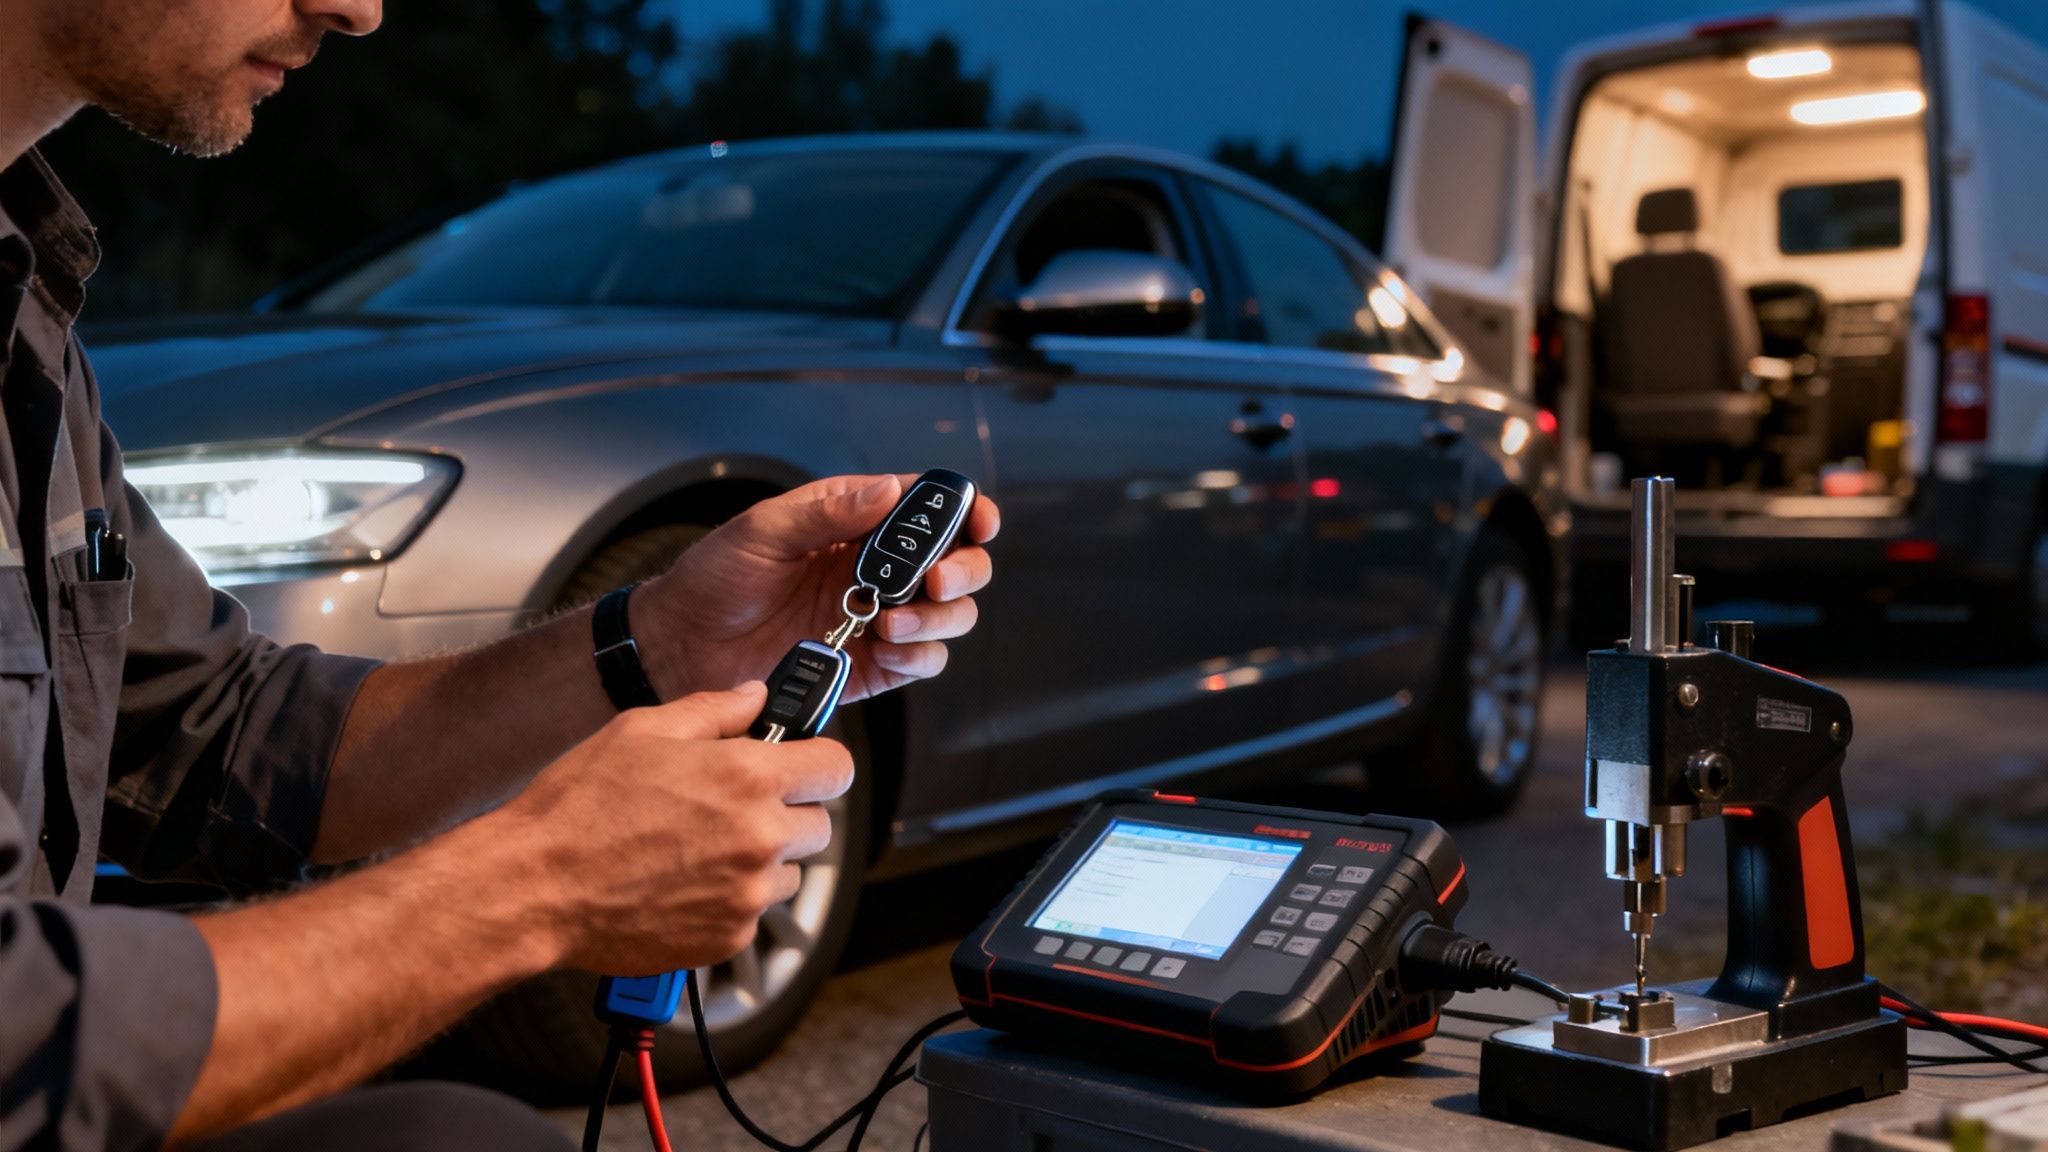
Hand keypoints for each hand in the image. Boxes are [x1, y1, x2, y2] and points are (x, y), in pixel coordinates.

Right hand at [497, 683, 853, 974]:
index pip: (836, 765)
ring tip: (699, 849)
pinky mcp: (728, 937)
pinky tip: (682, 882)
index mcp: (747, 777)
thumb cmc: (578, 807)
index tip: (804, 763)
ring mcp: (747, 894)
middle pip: (819, 824)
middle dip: (786, 811)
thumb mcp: (641, 731)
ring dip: (762, 860)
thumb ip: (715, 709)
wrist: (533, 888)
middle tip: (733, 808)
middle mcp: (759, 837)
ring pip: (789, 872)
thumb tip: (756, 696)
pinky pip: (753, 912)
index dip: (819, 760)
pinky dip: (730, 900)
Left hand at [633, 474, 999, 702]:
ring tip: (891, 623)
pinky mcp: (871, 667)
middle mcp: (877, 571)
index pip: (930, 510)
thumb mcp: (762, 530)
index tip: (979, 522)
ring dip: (938, 618)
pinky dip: (919, 657)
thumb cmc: (712, 579)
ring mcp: (878, 619)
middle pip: (957, 565)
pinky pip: (922, 662)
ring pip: (949, 616)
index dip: (967, 512)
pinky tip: (888, 650)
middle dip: (963, 570)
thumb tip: (887, 490)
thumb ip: (827, 511)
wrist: (681, 648)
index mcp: (857, 524)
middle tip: (934, 580)